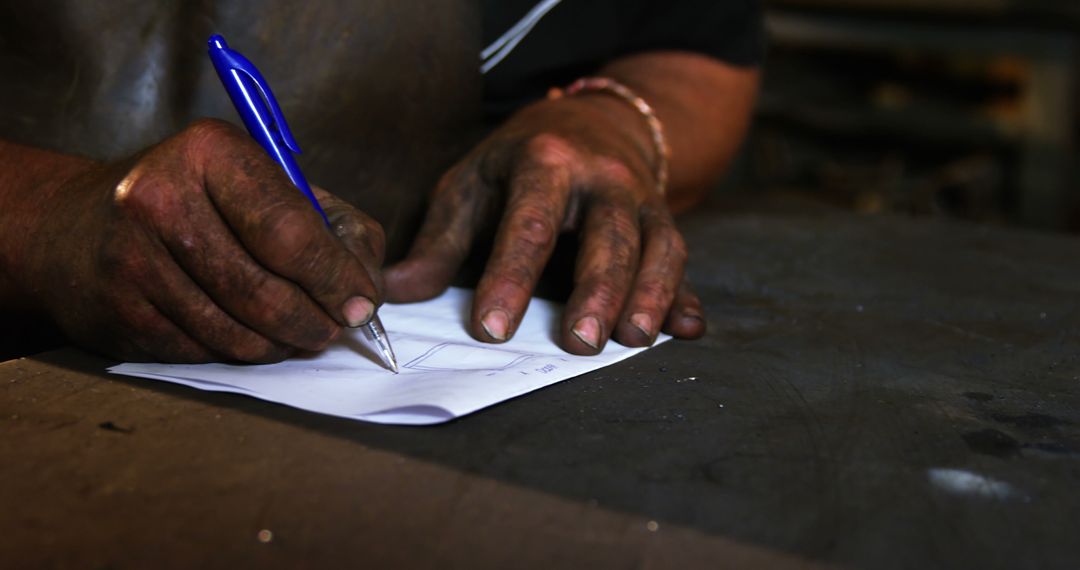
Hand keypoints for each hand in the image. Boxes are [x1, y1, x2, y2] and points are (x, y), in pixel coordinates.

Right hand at [16, 120, 384, 361]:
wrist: (78, 229)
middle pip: (267, 291)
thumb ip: (335, 228)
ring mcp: (133, 258)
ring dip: (282, 344)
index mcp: (210, 151)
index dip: (336, 277)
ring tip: (296, 332)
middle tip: (334, 328)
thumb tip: (365, 293)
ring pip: (240, 333)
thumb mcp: (269, 185)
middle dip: (316, 321)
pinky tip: (245, 333)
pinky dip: (240, 353)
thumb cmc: (201, 204)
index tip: (362, 302)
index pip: (290, 230)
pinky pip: (205, 353)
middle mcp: (162, 198)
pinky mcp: (118, 312)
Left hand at [386, 95, 704, 354]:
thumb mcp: (471, 186)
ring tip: (633, 341)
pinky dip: (687, 296)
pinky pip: (683, 262)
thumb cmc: (518, 165)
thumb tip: (391, 293)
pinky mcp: (666, 224)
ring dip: (650, 295)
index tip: (492, 327)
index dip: (511, 276)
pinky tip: (687, 329)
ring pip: (658, 247)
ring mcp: (642, 201)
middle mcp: (603, 178)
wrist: (590, 124)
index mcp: (545, 162)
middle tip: (579, 343)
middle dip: (597, 289)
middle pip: (607, 235)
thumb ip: (438, 242)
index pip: (529, 222)